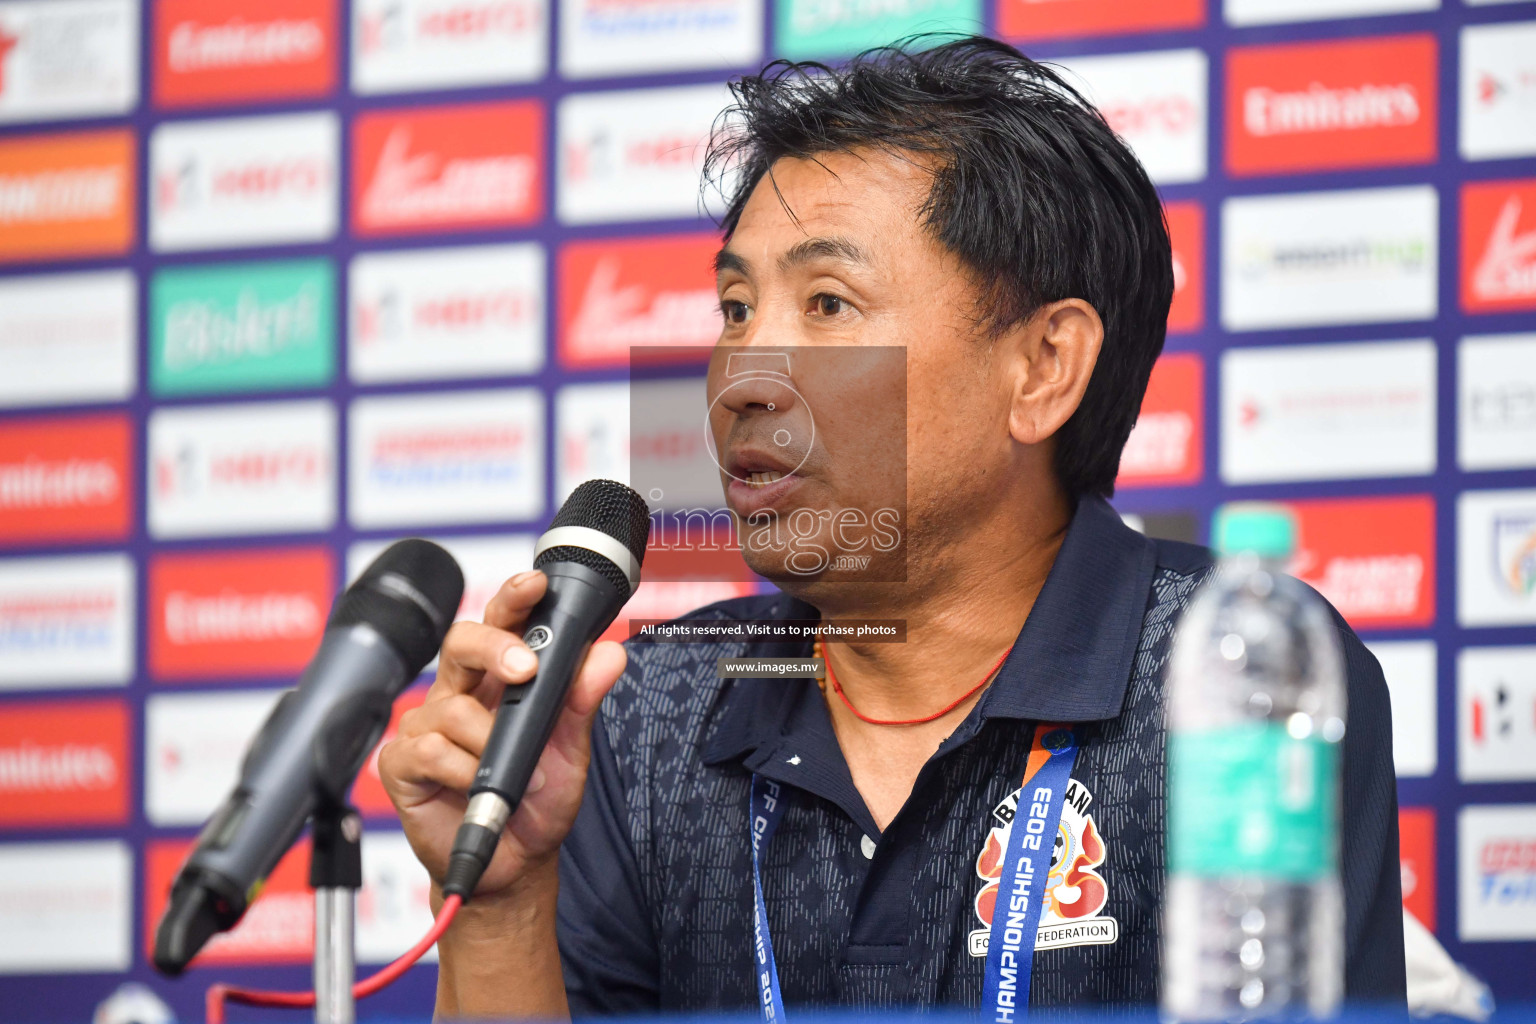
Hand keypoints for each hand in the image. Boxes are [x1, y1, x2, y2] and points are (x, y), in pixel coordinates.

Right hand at [377, 570, 627, 904]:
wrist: (514, 865)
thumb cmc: (537, 801)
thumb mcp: (571, 749)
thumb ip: (582, 700)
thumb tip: (608, 653)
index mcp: (498, 680)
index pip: (501, 623)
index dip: (513, 597)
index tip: (535, 581)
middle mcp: (459, 694)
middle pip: (461, 642)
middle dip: (494, 647)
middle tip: (524, 668)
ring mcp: (427, 727)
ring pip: (451, 706)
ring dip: (492, 741)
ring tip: (522, 774)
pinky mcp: (403, 763)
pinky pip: (430, 750)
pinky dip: (464, 771)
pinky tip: (479, 789)